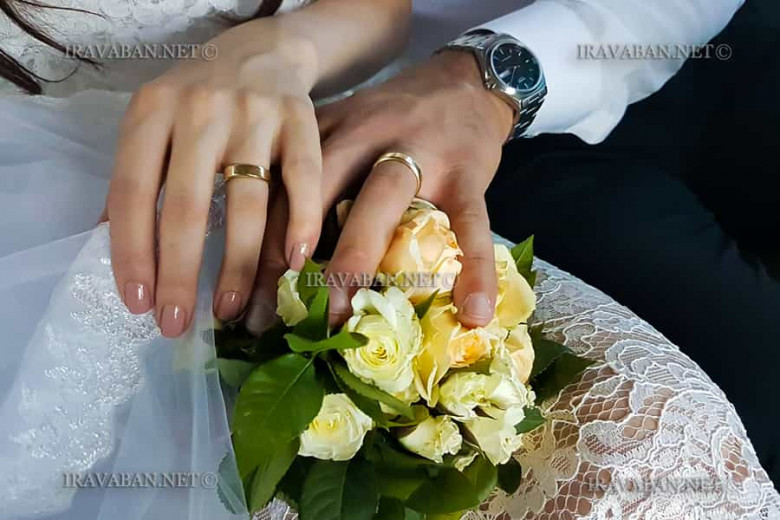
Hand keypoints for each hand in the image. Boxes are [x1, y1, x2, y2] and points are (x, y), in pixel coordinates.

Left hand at [106, 22, 322, 336]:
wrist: (263, 50)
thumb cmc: (200, 98)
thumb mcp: (155, 121)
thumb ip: (136, 175)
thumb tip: (109, 245)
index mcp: (151, 112)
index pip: (132, 193)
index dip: (132, 253)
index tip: (138, 304)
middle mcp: (199, 110)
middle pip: (185, 206)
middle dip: (179, 274)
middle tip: (176, 323)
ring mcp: (254, 114)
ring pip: (245, 202)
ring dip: (238, 264)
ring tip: (229, 310)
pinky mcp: (300, 118)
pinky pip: (302, 178)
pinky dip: (299, 222)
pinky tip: (295, 262)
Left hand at [247, 51, 514, 332]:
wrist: (465, 82)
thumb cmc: (396, 120)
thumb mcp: (346, 129)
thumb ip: (315, 174)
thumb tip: (275, 253)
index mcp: (330, 130)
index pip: (284, 188)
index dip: (259, 247)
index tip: (243, 301)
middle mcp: (367, 135)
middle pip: (319, 192)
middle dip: (293, 257)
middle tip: (275, 318)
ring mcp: (421, 153)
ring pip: (382, 203)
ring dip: (356, 258)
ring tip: (343, 315)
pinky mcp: (468, 174)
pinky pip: (470, 224)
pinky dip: (473, 268)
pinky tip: (472, 311)